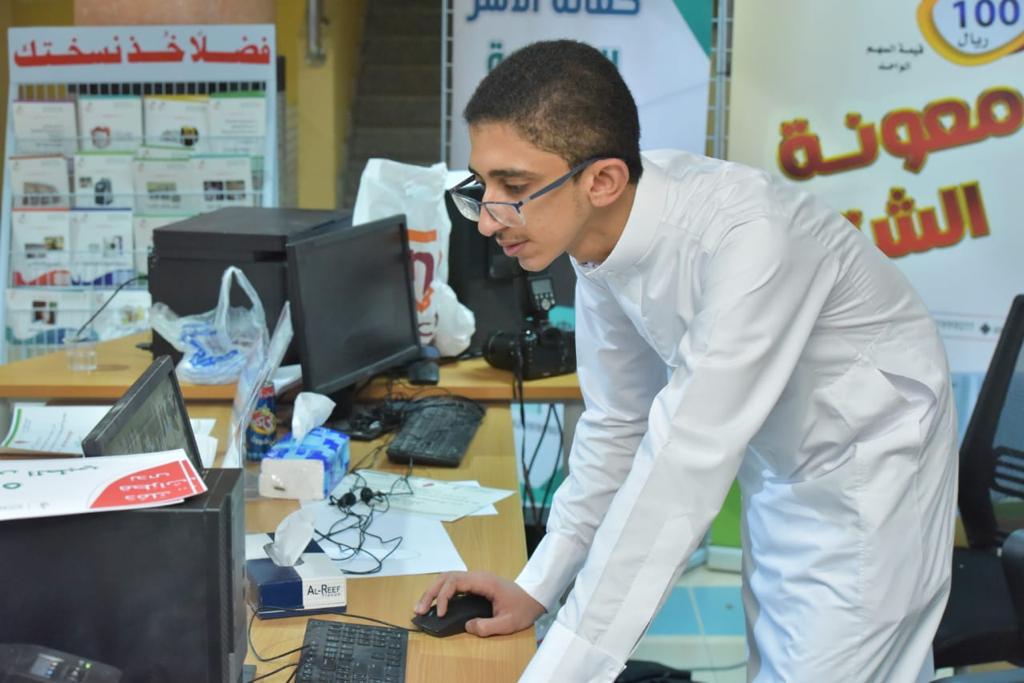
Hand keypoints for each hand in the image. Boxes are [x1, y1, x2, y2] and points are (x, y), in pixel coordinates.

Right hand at [414, 570, 545, 636]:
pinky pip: (453, 584)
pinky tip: (434, 604)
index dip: (444, 597)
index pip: (455, 582)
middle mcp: (476, 576)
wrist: (533, 596)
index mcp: (484, 582)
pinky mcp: (474, 584)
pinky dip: (440, 592)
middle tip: (419, 610)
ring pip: (447, 579)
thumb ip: (488, 626)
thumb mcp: (509, 622)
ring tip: (421, 607)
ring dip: (433, 592)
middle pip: (446, 578)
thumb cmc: (522, 607)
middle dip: (431, 593)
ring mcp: (474, 579)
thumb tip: (467, 626)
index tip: (440, 613)